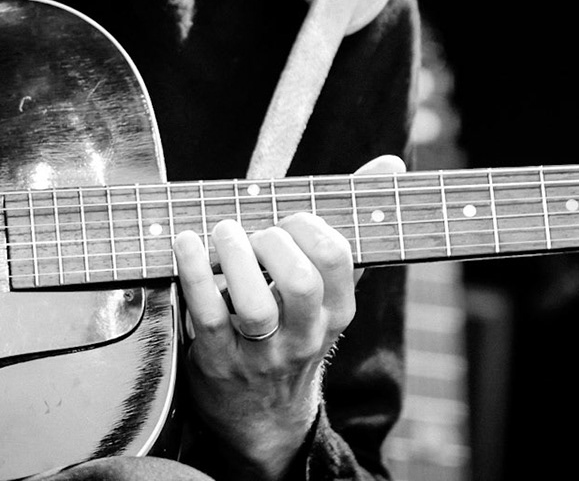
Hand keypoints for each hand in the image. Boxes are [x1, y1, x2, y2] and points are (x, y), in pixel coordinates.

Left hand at [170, 153, 405, 478]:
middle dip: (273, 242)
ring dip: (234, 257)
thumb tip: (392, 162)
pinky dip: (193, 272)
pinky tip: (185, 242)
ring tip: (222, 233)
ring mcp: (261, 353)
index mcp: (337, 311)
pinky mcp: (218, 361)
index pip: (337, 259)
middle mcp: (304, 335)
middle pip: (301, 284)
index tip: (288, 219)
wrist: (261, 416)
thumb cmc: (293, 327)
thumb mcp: (328, 288)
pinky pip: (207, 314)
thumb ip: (353, 224)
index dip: (310, 226)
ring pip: (255, 306)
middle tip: (253, 231)